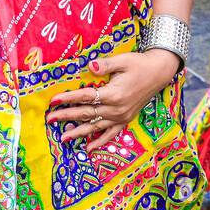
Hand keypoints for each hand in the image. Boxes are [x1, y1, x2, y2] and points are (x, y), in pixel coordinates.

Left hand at [47, 49, 179, 151]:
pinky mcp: (126, 120)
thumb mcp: (123, 60)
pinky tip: (88, 148)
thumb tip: (90, 66)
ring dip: (78, 132)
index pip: (86, 97)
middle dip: (67, 116)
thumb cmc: (139, 64)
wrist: (159, 72)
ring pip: (96, 127)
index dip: (69, 98)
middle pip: (87, 114)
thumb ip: (105, 65)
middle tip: (50, 119)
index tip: (54, 101)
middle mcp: (117, 109)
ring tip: (63, 138)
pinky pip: (111, 134)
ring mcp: (121, 116)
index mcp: (114, 94)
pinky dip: (99, 142)